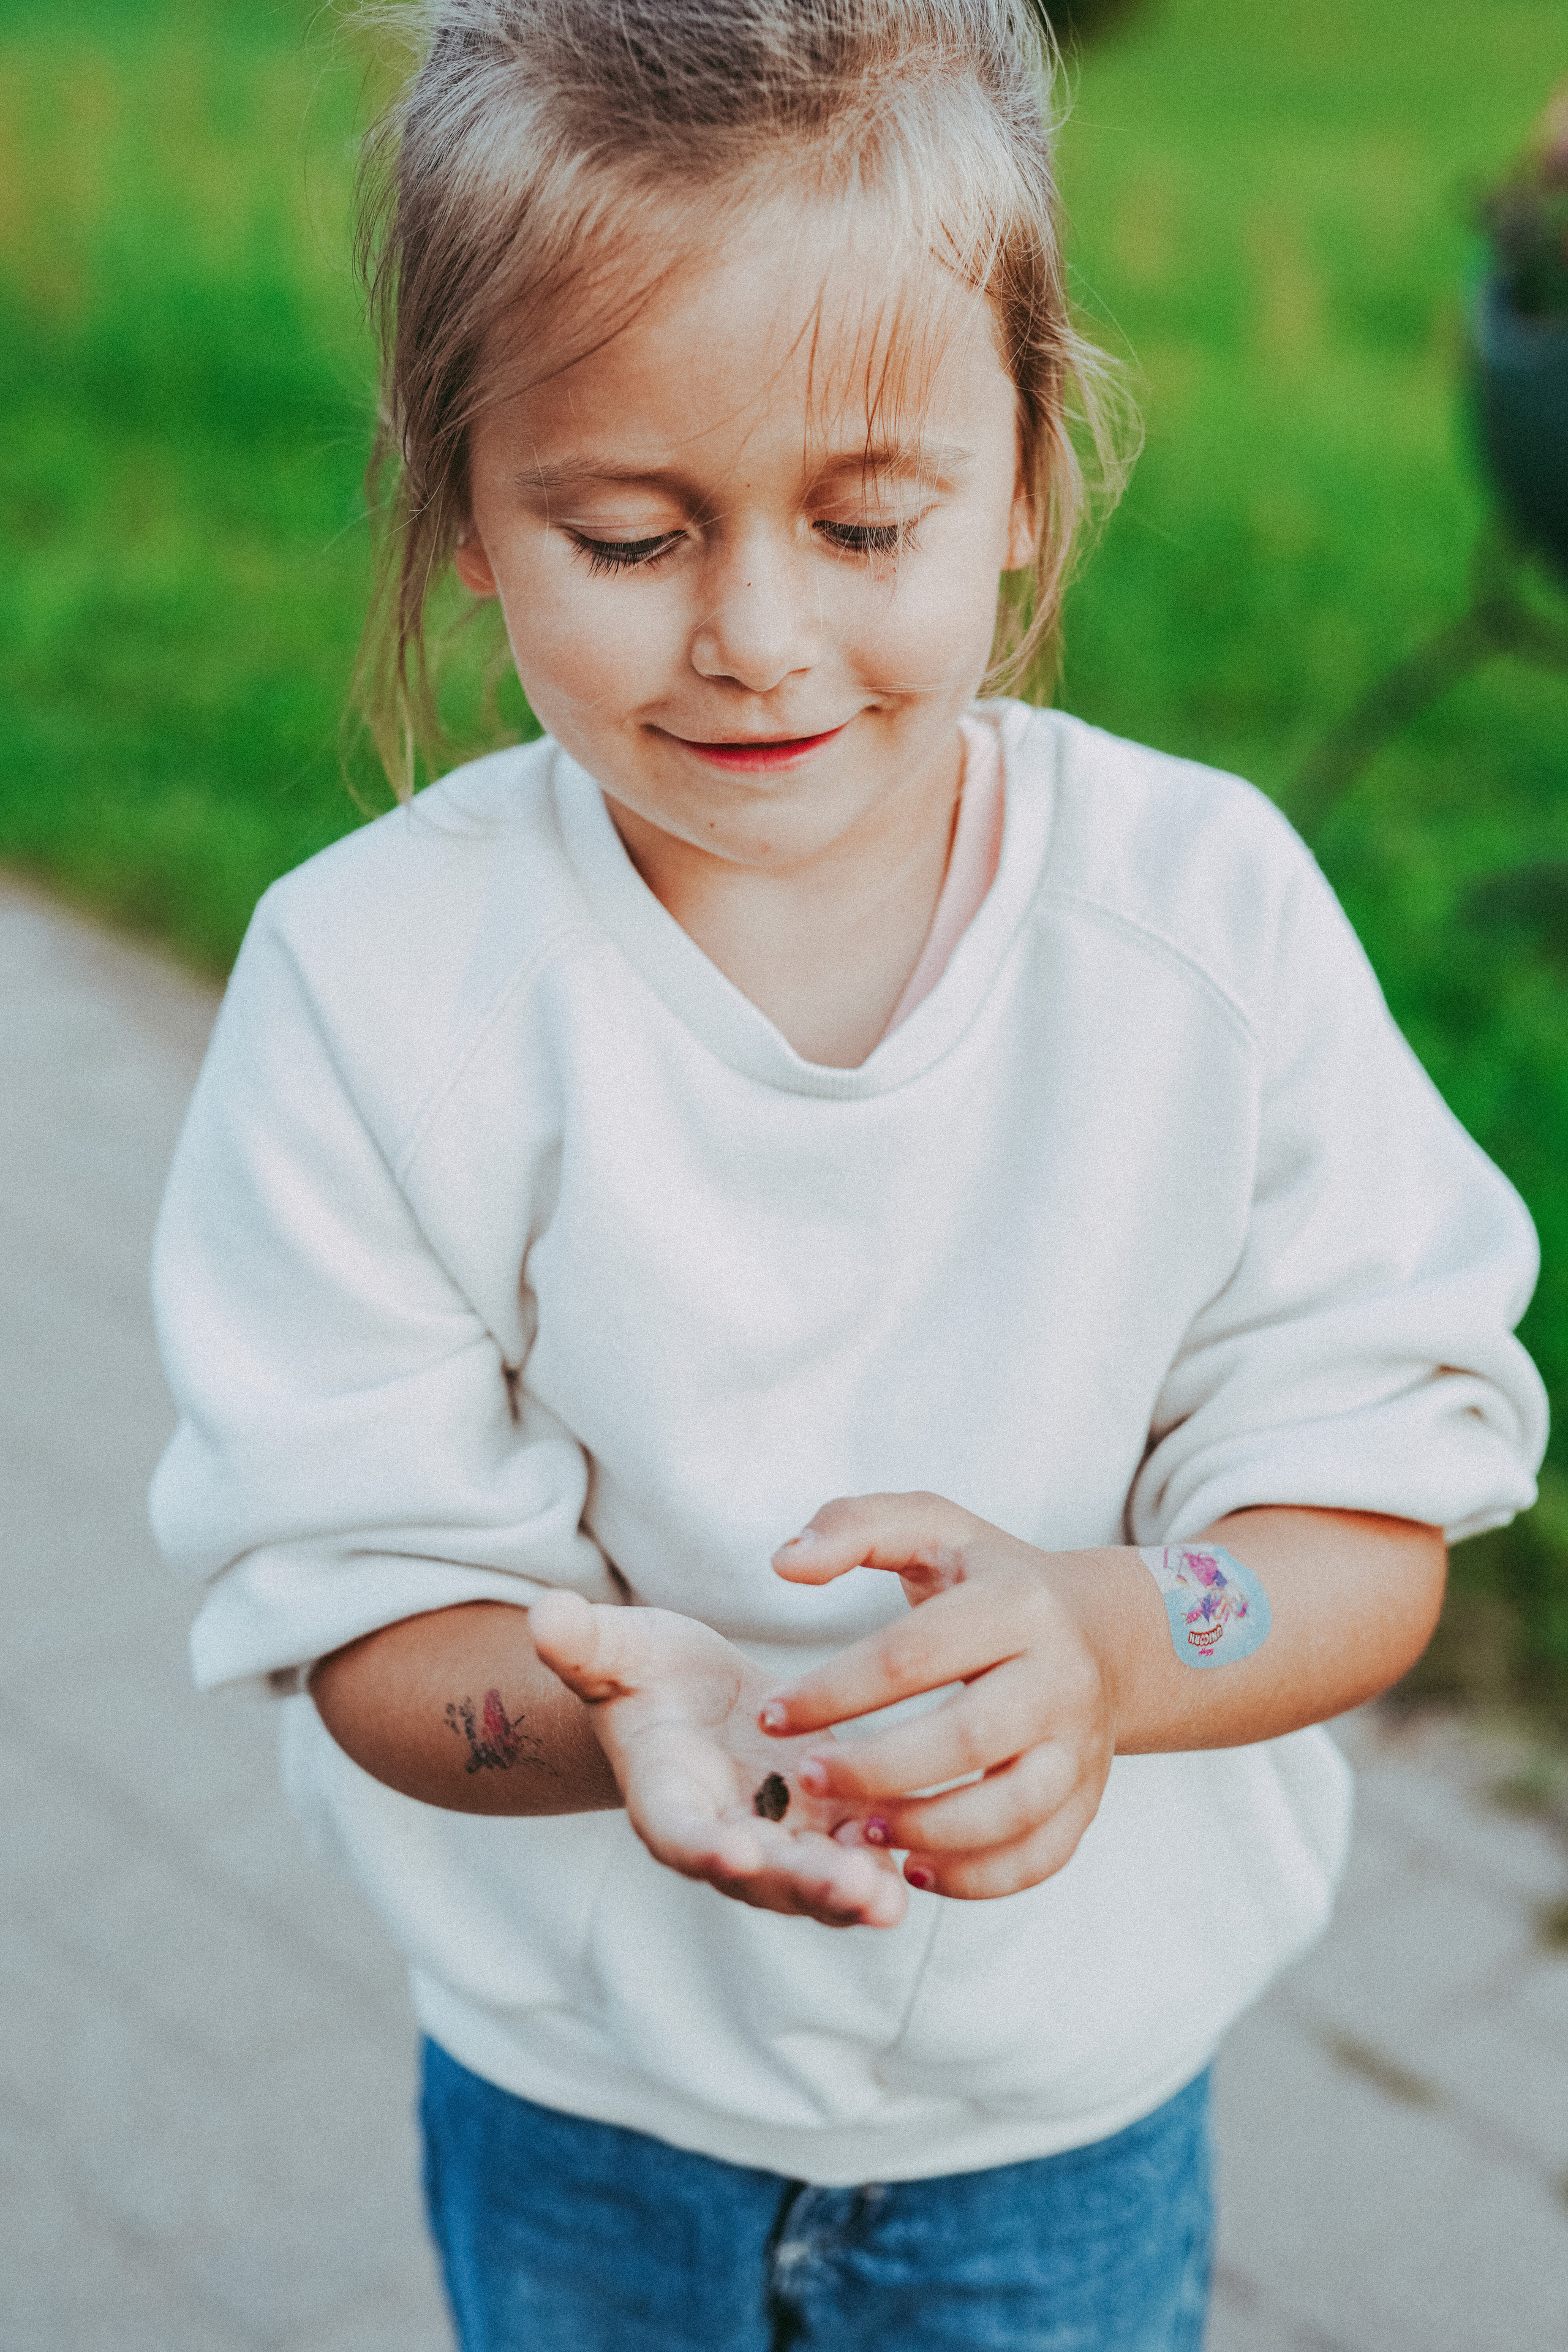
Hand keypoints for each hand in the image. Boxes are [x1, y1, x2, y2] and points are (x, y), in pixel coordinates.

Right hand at [529, 1590, 906, 1928]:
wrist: (688, 1703)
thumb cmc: (644, 1675)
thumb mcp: (616, 1651)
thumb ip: (584, 1643)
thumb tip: (542, 1613)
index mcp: (665, 1799)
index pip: (679, 1831)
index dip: (703, 1844)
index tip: (731, 1848)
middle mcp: (722, 1837)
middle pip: (760, 1876)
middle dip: (803, 1885)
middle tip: (851, 1892)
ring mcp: (778, 1841)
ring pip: (815, 1881)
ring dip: (852, 1893)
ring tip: (892, 1900)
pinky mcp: (825, 1828)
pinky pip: (857, 1856)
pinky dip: (887, 1863)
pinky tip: (927, 1856)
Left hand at [759, 1493, 1118, 1899]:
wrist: (1101, 1631)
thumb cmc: (989, 1578)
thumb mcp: (931, 1527)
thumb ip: (854, 1526)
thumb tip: (785, 1561)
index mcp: (1015, 1603)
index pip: (912, 1654)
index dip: (834, 1691)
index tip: (772, 1715)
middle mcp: (1059, 1676)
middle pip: (966, 1738)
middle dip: (875, 1769)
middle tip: (806, 1780)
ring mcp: (1081, 1744)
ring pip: (1011, 1809)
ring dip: (927, 1830)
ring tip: (856, 1833)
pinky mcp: (1088, 1798)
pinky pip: (1040, 1856)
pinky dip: (978, 1878)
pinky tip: (914, 1869)